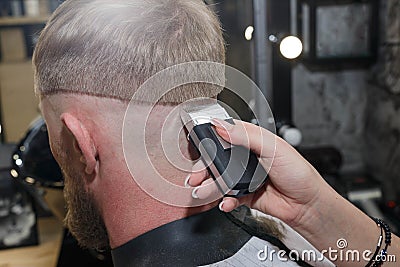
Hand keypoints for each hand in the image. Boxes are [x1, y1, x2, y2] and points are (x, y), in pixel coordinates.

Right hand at [187, 119, 326, 226]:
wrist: (307, 204)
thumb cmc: (298, 172)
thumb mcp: (273, 147)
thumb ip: (246, 136)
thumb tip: (222, 126)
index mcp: (253, 140)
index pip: (227, 133)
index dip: (211, 136)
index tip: (198, 143)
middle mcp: (246, 158)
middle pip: (218, 159)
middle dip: (204, 168)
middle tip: (196, 176)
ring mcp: (244, 177)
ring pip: (220, 179)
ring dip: (210, 186)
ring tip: (205, 192)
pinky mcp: (244, 195)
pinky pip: (228, 197)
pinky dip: (224, 201)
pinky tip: (226, 202)